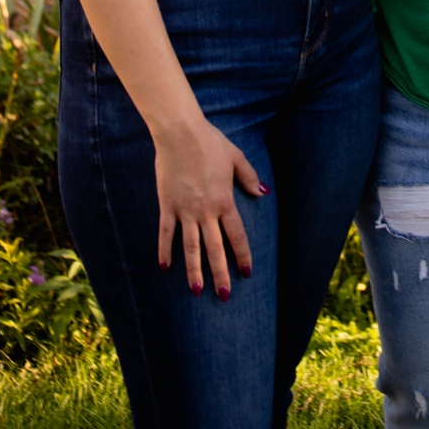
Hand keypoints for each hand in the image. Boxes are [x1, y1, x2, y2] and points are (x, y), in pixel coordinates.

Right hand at [151, 117, 262, 298]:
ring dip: (193, 270)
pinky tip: (164, 267)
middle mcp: (205, 211)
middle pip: (214, 248)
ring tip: (197, 291)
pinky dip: (164, 250)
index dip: (241, 255)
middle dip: (220, 273)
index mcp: (225, 201)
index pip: (236, 235)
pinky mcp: (166, 205)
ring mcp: (184, 210)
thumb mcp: (237, 158)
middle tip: (224, 295)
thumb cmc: (211, 143)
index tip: (245, 273)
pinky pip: (165, 233)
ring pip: (190, 247)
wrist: (180, 134)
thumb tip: (263, 192)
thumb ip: (249, 178)